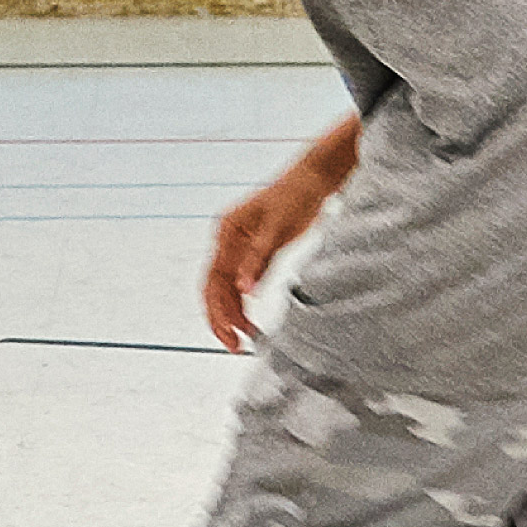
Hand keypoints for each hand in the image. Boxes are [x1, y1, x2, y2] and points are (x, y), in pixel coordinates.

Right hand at [202, 141, 350, 350]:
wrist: (312, 179)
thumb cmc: (296, 198)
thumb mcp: (278, 229)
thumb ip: (259, 259)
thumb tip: (244, 291)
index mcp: (226, 232)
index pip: (213, 280)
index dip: (219, 311)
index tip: (232, 336)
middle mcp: (225, 240)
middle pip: (214, 288)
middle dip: (222, 319)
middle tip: (237, 347)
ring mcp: (236, 246)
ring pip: (225, 288)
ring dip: (232, 314)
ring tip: (246, 340)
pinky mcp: (250, 250)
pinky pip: (239, 282)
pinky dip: (242, 303)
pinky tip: (250, 320)